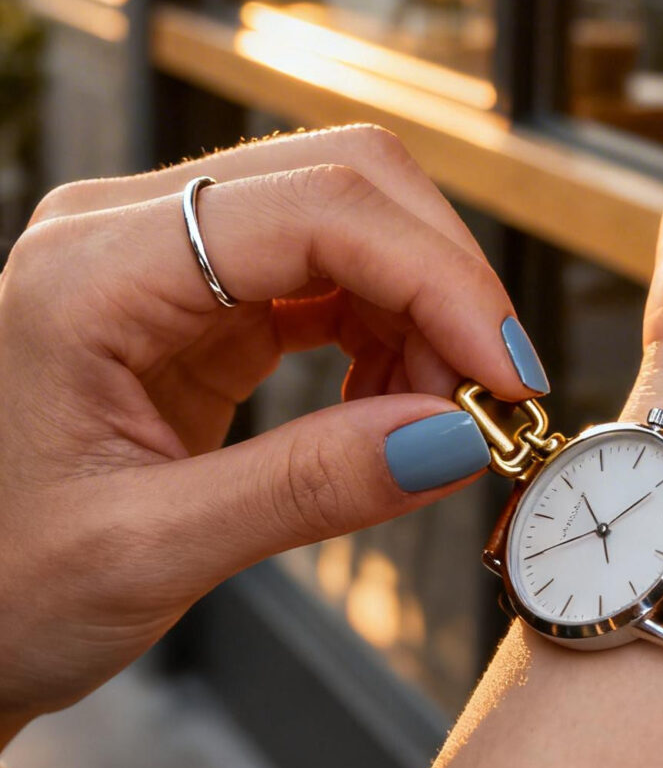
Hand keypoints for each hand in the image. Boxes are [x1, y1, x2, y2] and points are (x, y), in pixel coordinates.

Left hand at [0, 126, 542, 743]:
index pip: (314, 209)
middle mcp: (122, 230)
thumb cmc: (0, 588)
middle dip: (444, 283)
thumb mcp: (148, 554)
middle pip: (344, 180)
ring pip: (349, 216)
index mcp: (87, 271)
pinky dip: (388, 325)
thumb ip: (308, 489)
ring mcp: (161, 252)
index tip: (507, 377)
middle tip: (495, 400)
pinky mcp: (195, 292)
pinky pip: (327, 271)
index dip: (436, 280)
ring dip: (424, 306)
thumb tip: (458, 437)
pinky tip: (396, 400)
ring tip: (442, 416)